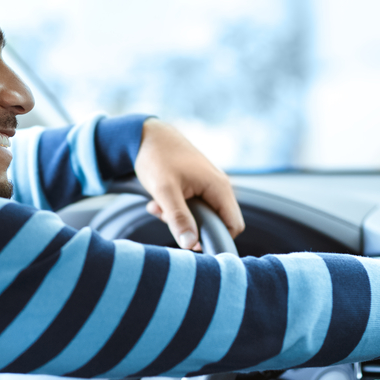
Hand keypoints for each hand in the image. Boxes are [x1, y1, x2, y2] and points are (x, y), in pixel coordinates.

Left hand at [134, 118, 244, 249]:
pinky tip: (157, 202)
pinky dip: (175, 209)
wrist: (146, 135)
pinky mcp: (197, 185)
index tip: (191, 244)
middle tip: (166, 219)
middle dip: (191, 228)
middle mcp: (219, 187)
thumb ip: (179, 218)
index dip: (216, 240)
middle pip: (216, 223)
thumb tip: (190, 245)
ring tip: (157, 208)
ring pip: (201, 216)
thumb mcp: (165, 191)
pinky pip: (192, 207)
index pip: (233, 226)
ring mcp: (208, 186)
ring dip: (178, 218)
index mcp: (219, 188)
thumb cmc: (157, 157)